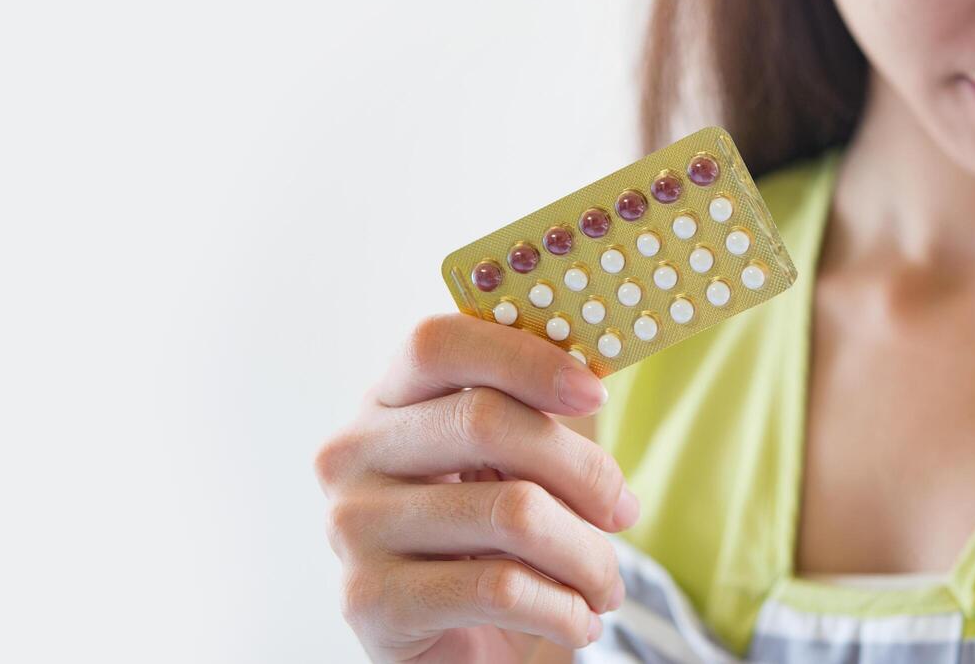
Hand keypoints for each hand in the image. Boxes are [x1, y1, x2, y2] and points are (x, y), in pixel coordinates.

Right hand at [313, 313, 639, 662]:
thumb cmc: (492, 541)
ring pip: (512, 511)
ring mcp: (352, 527)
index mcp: (385, 399)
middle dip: (583, 470)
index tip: (595, 391)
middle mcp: (350, 453)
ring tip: (605, 583)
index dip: (523, 358)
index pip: (438, 342)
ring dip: (587, 555)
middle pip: (485, 420)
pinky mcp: (370, 601)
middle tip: (624, 510)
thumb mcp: (511, 464)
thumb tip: (593, 371)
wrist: (455, 648)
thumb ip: (539, 410)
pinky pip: (501, 588)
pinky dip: (563, 608)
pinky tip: (577, 619)